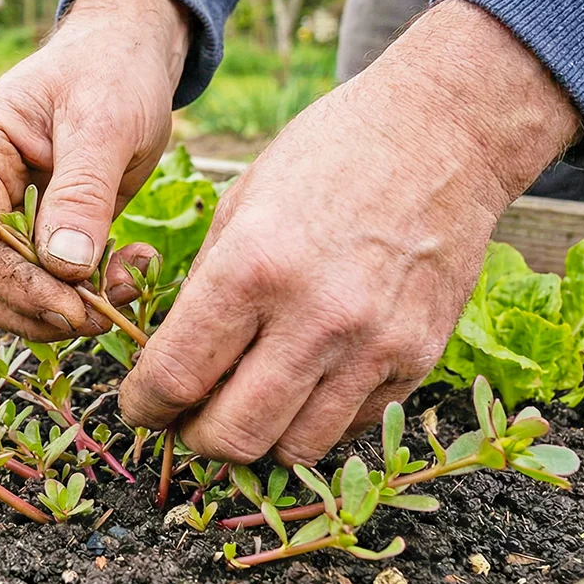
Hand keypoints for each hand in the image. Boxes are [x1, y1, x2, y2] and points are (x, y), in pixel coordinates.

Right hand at [0, 0, 190, 340]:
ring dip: (61, 309)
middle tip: (95, 318)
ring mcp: (9, 214)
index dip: (12, 281)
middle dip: (34, 307)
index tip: (67, 307)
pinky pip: (51, 283)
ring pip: (8, 291)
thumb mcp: (103, 123)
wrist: (134, 55)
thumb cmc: (113, 70)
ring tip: (120, 294)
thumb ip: (81, 192)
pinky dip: (88, 293)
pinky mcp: (45, 233)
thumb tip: (62, 268)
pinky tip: (129, 272)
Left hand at [119, 0, 580, 464]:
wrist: (442, 134)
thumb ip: (205, 290)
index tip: (141, 406)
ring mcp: (374, 345)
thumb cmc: (329, 156)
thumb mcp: (241, 203)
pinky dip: (316, 421)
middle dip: (195, 439)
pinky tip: (304, 385)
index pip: (176, 378)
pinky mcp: (418, 359)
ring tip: (246, 407)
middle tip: (188, 420)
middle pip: (233, 437)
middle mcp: (316, 316)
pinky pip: (351, 426)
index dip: (145, 406)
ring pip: (295, 449)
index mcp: (253, 267)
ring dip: (258, 440)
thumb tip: (173, 364)